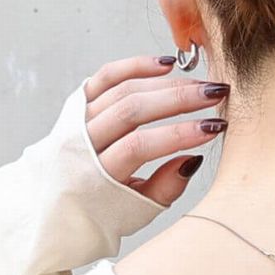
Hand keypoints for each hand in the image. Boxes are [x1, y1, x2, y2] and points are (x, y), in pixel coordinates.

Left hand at [83, 54, 229, 205]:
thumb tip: (193, 157)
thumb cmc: (103, 209)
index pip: (140, 146)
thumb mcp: (136, 210)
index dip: (179, 134)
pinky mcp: (77, 104)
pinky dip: (135, 66)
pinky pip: (105, 76)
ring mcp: (76, 120)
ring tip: (199, 85)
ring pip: (123, 90)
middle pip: (133, 110)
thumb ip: (166, 187)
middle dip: (179, 99)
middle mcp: (82, 143)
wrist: (59, 202)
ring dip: (165, 83)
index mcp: (96, 176)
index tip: (213, 127)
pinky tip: (165, 65)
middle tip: (215, 95)